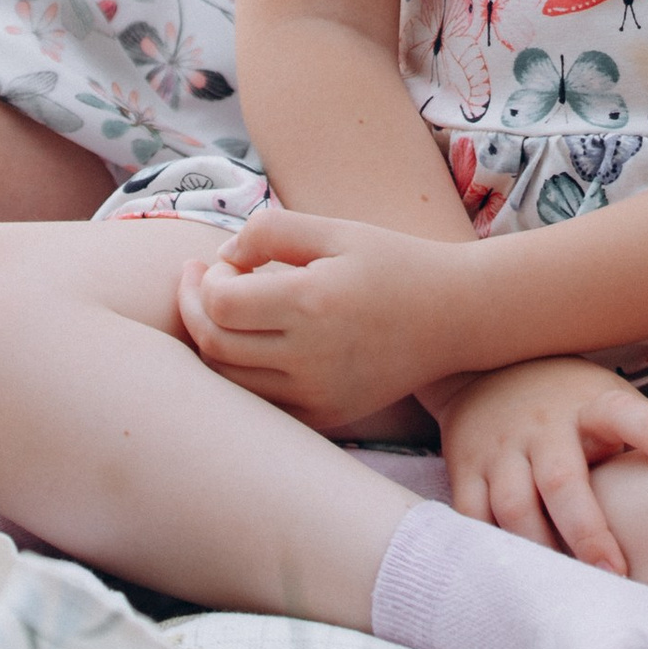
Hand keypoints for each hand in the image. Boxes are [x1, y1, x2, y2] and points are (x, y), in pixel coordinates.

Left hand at [178, 209, 467, 427]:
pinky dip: (240, 379)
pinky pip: (261, 407)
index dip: (205, 281)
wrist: (454, 316)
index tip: (218, 263)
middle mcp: (311, 358)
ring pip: (230, 383)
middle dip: (193, 310)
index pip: (220, 305)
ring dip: (211, 345)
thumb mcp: (335, 230)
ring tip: (220, 311)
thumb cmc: (392, 263)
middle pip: (215, 347)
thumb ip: (271, 231)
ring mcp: (318, 396)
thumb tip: (222, 259)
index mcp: (312, 302)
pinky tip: (247, 345)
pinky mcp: (326, 418)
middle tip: (199, 281)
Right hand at [433, 358, 647, 571]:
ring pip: (514, 507)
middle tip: (616, 575)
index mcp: (589, 405)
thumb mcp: (610, 396)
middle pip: (563, 481)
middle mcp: (543, 426)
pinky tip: (511, 579)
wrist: (482, 363)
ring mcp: (500, 448)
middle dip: (588, 532)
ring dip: (540, 551)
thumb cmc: (568, 396)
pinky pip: (472, 516)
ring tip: (565, 591)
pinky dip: (488, 549)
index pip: (625, 411)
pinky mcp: (465, 467)